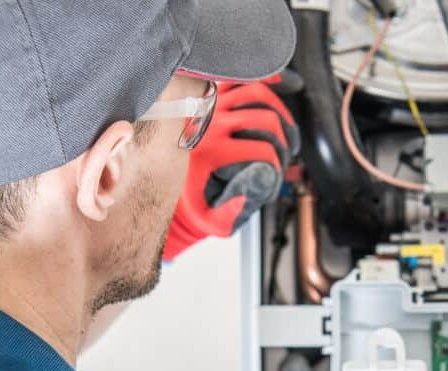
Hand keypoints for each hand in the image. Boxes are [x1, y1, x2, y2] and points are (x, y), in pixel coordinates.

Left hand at [163, 80, 298, 261]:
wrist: (162, 175)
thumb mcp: (207, 216)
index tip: (277, 172)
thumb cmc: (189, 196)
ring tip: (284, 129)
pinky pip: (240, 77)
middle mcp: (211, 123)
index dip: (278, 164)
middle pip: (265, 119)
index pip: (262, 150)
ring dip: (279, 110)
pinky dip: (263, 78)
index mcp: (212, 151)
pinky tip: (280, 85)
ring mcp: (212, 104)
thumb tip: (250, 195)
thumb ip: (229, 216)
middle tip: (284, 153)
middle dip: (282, 139)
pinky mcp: (211, 94)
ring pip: (257, 92)